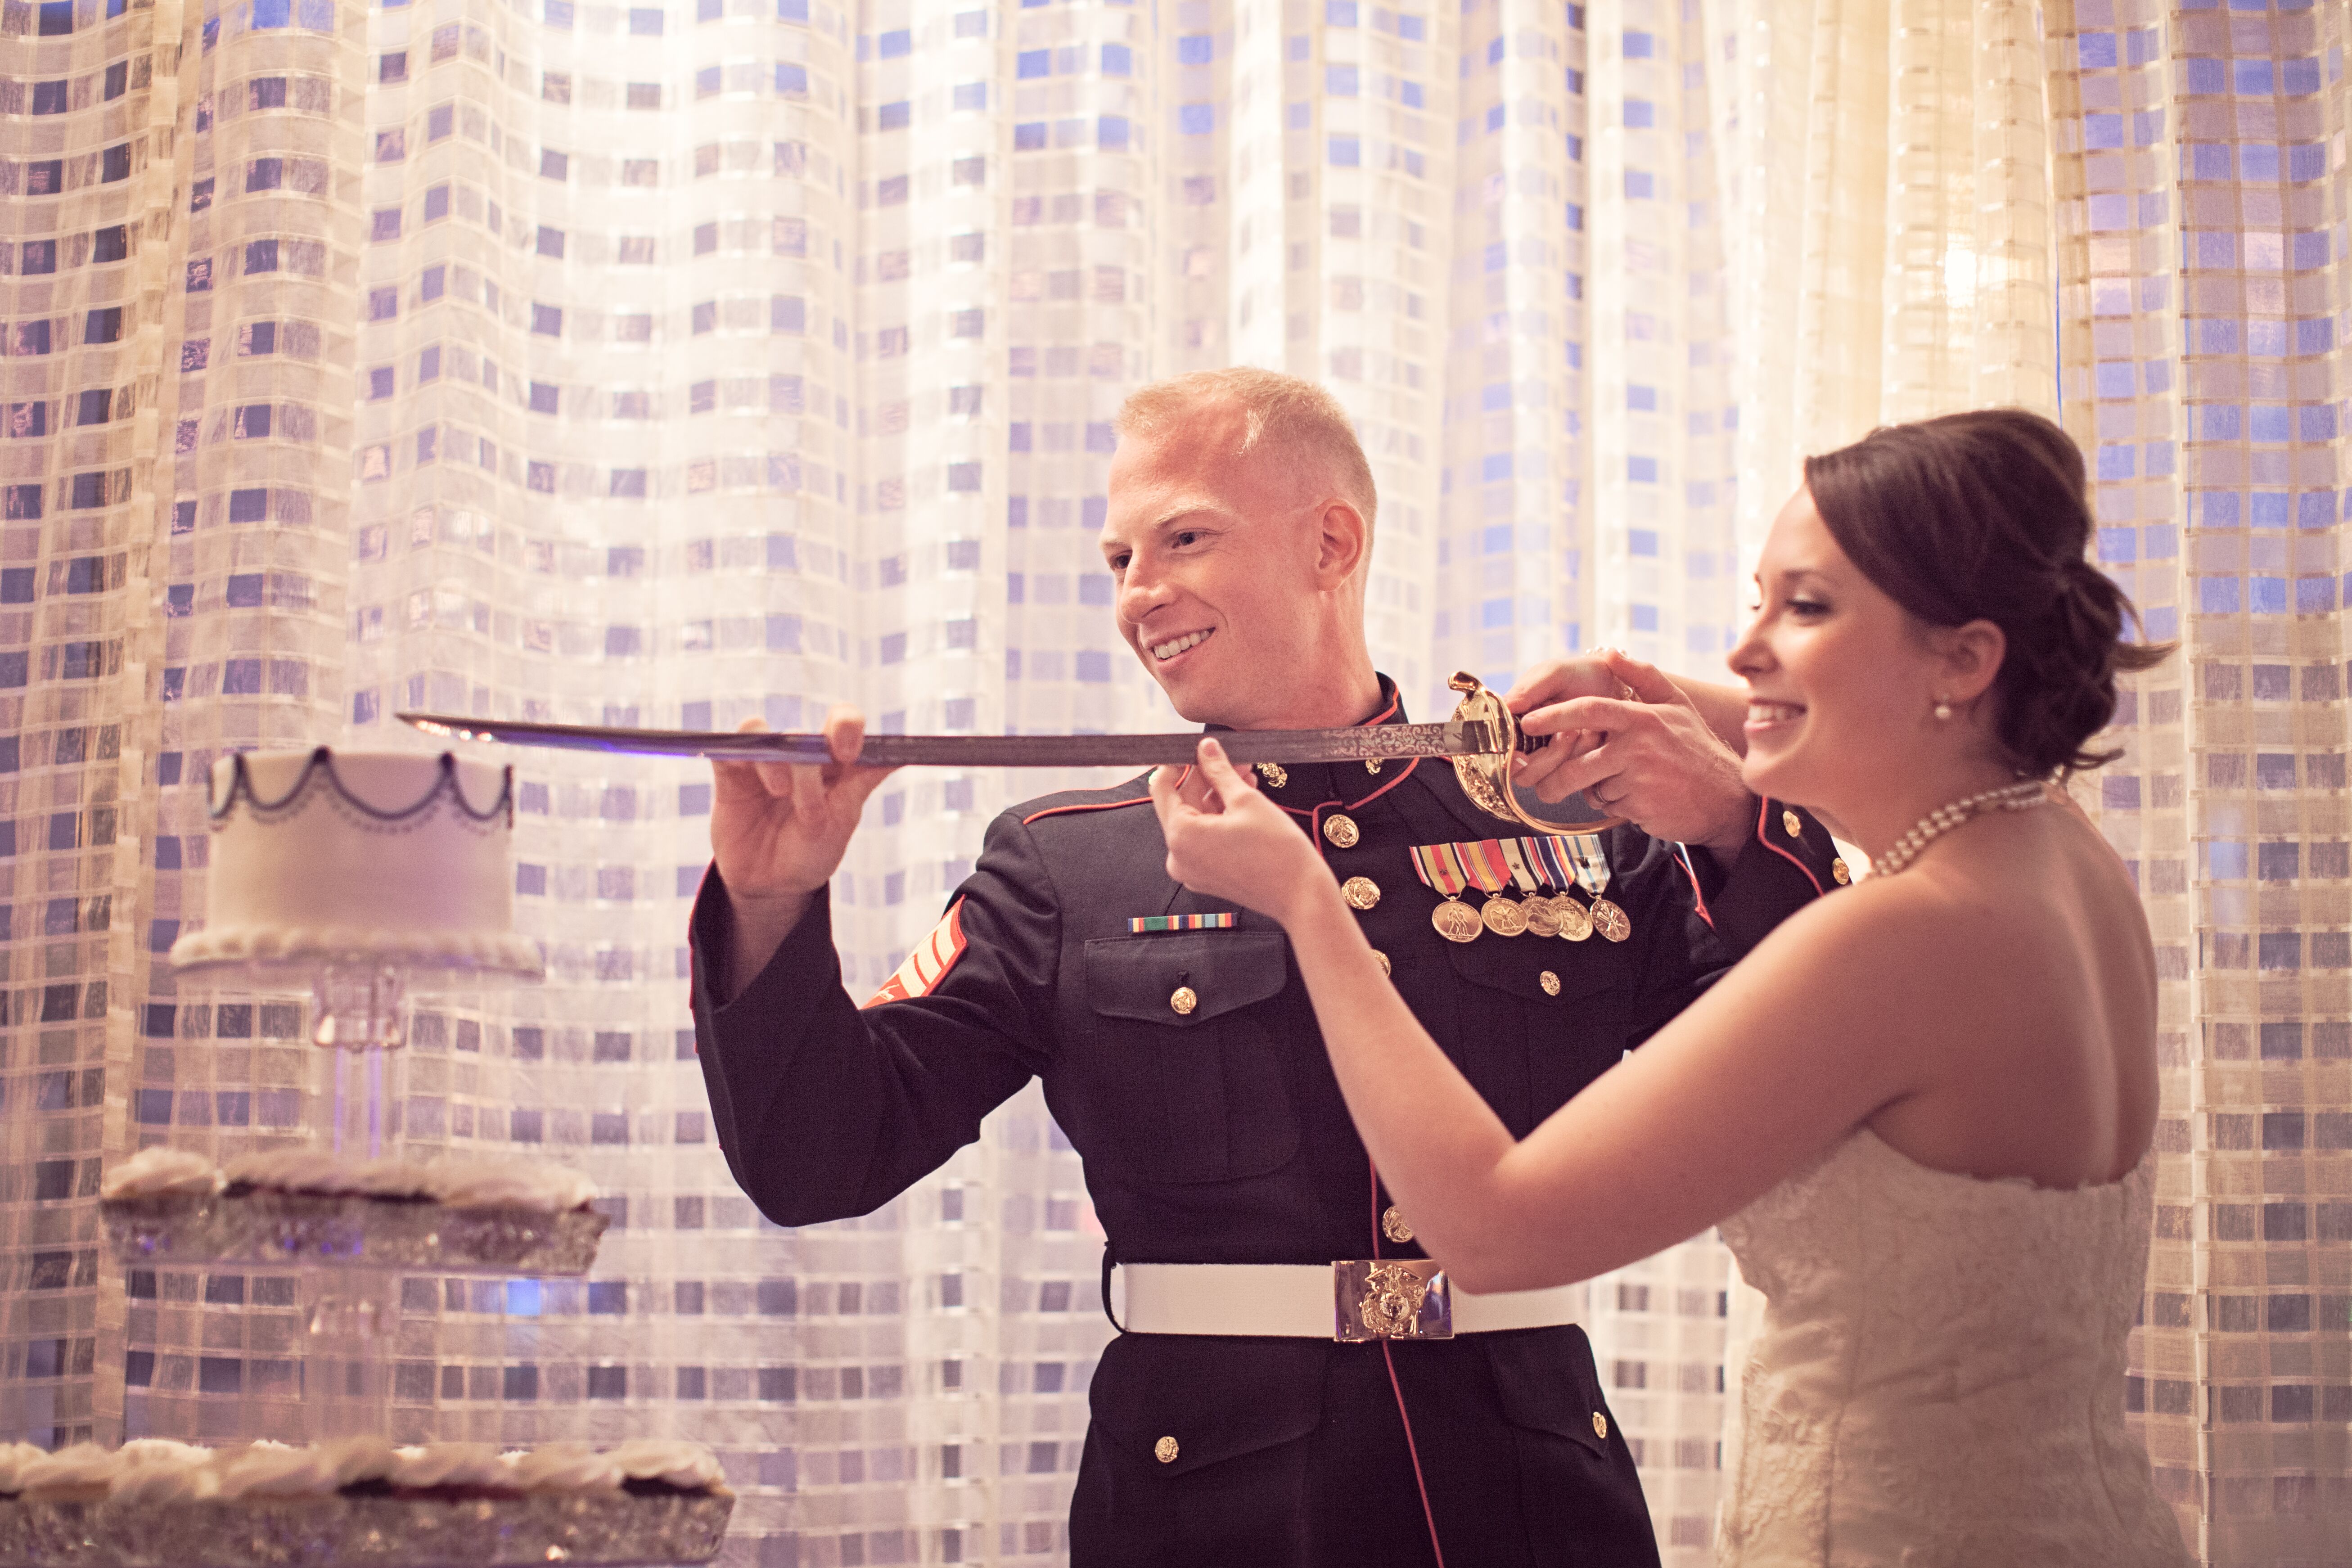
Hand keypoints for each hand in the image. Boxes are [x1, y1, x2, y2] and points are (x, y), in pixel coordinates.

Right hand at [709, 706, 897, 992]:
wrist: (770, 884)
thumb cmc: (812, 851)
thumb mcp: (840, 822)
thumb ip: (860, 784)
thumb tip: (900, 756)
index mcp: (833, 763)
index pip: (842, 724)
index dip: (846, 727)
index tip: (847, 754)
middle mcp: (799, 755)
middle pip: (803, 731)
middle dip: (809, 753)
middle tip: (808, 787)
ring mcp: (764, 761)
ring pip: (764, 734)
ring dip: (776, 762)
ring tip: (781, 792)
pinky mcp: (731, 771)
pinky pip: (728, 747)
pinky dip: (736, 751)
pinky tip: (746, 774)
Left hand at [1148, 739, 1324, 926]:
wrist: (1302, 895)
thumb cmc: (1277, 852)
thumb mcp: (1246, 800)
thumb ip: (1219, 771)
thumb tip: (1206, 748)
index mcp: (1180, 836)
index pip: (1161, 788)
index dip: (1176, 763)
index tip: (1194, 749)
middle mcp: (1178, 857)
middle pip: (1182, 804)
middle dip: (1206, 778)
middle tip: (1231, 758)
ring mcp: (1192, 870)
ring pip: (1196, 821)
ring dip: (1217, 797)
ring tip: (1245, 777)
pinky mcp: (1207, 877)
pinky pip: (1206, 840)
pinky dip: (1220, 820)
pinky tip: (1243, 801)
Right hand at [1501, 655, 1626, 773]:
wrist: (1617, 683)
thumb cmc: (1581, 676)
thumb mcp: (1554, 673)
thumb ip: (1529, 688)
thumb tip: (1506, 706)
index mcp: (1517, 724)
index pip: (1501, 752)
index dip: (1508, 757)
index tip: (1521, 753)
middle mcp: (1532, 747)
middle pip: (1523, 775)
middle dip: (1546, 758)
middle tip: (1567, 732)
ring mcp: (1554, 762)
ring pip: (1547, 784)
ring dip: (1565, 759)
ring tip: (1584, 732)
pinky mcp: (1576, 770)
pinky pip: (1573, 782)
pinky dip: (1585, 762)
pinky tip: (1596, 740)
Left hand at [1509, 650, 1752, 859]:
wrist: (1726, 799)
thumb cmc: (1696, 749)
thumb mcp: (1677, 706)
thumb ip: (1644, 676)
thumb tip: (1609, 653)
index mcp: (1643, 717)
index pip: (1590, 711)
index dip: (1555, 716)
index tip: (1529, 722)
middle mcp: (1639, 745)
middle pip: (1578, 764)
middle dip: (1554, 779)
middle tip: (1543, 786)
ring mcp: (1640, 778)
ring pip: (1592, 787)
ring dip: (1595, 791)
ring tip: (1617, 786)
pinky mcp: (1640, 806)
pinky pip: (1608, 806)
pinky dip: (1613, 805)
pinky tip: (1637, 799)